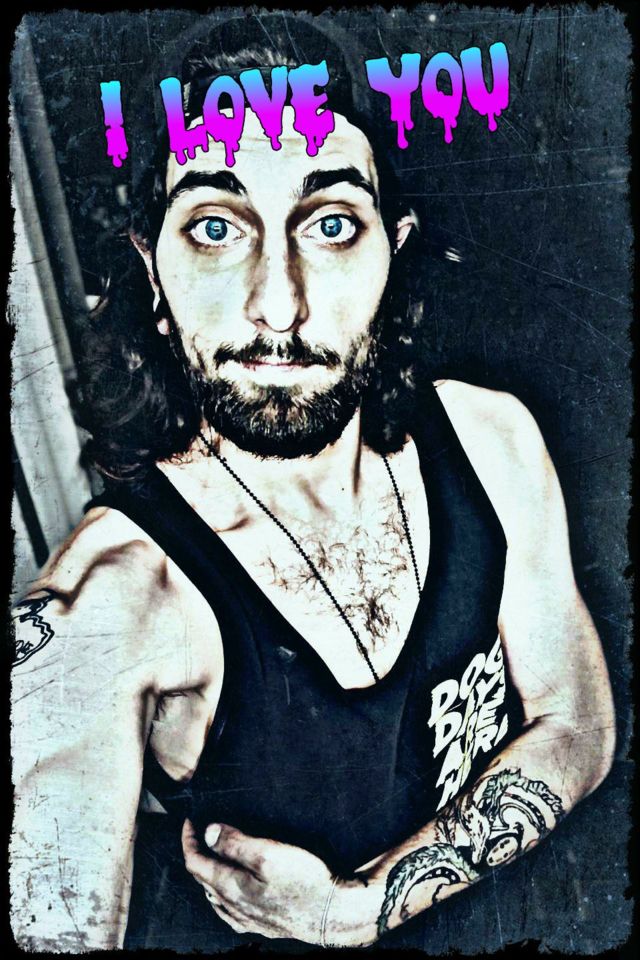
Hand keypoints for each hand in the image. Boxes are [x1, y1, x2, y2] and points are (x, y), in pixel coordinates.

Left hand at [182, 819, 354, 943]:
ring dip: (208, 873)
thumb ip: (234, 843)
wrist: (332, 914)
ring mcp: (246, 920)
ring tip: (212, 853)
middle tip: (199, 831)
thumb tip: (207, 832)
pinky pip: (229, 910)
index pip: (195, 863)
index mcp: (229, 887)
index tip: (191, 819)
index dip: (189, 839)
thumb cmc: (303, 880)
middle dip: (197, 853)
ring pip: (214, 895)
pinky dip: (221, 893)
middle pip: (202, 879)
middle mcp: (232, 907)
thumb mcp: (268, 853)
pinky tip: (230, 890)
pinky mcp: (261, 925)